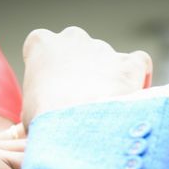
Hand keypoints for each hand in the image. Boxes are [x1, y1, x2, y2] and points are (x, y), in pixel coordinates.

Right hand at [21, 26, 151, 128]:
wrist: (74, 130)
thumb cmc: (45, 123)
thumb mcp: (29, 112)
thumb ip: (38, 103)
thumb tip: (46, 122)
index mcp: (41, 45)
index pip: (43, 49)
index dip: (52, 73)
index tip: (55, 94)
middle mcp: (73, 38)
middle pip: (79, 51)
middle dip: (82, 73)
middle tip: (82, 104)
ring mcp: (102, 49)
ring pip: (109, 59)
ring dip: (108, 80)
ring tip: (106, 112)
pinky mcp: (129, 63)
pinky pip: (139, 63)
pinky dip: (138, 77)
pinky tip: (135, 97)